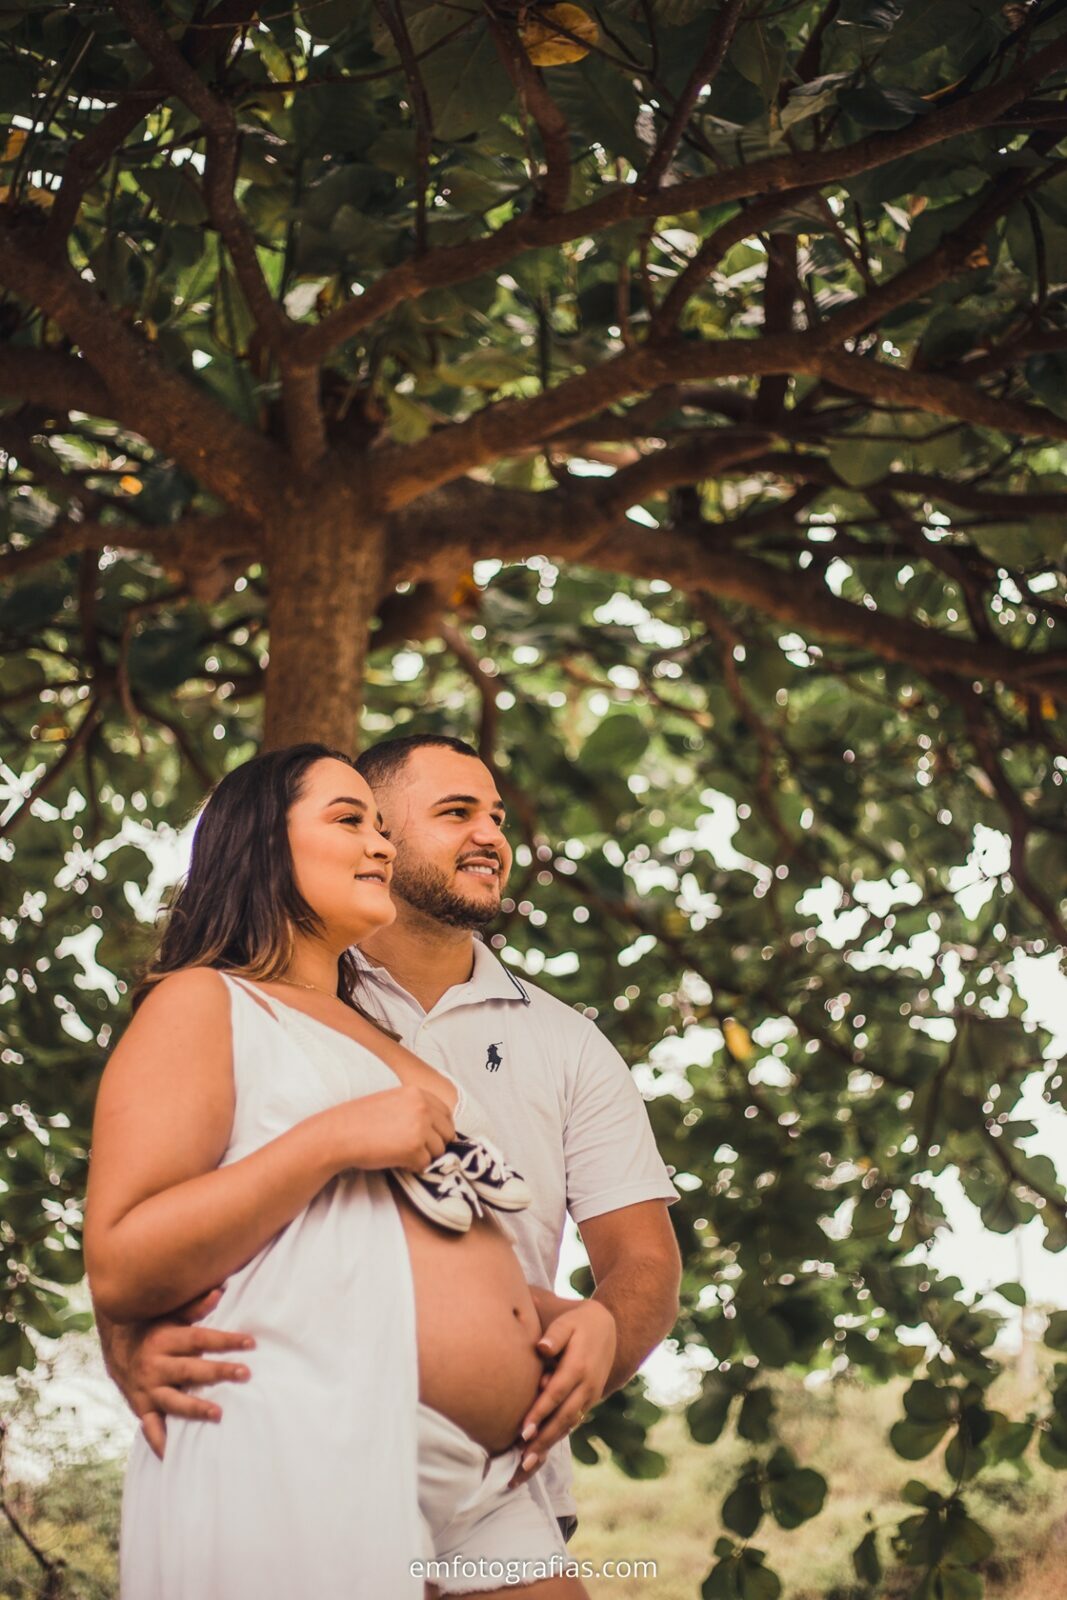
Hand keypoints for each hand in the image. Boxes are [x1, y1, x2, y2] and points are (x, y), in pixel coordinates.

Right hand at [105, 1287, 254, 1460]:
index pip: (200, 1339)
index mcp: (165, 1339)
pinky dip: (160, 1442)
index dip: (225, 1340)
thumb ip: (195, 1306)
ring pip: (174, 1401)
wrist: (116, 1348)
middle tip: (245, 1373)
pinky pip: (150, 1428)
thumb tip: (220, 1290)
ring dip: (196, 1408)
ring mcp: (148, 1389)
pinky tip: (173, 1455)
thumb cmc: (154, 1327)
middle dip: (219, 1372)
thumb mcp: (171, 1314)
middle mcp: (155, 1365)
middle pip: (191, 1369)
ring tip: (218, 1413)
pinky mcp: (141, 1407)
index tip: (251, 1343)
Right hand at [333, 1085, 454, 1171]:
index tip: (429, 1138)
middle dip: (435, 1144)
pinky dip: (413, 1167)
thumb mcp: (391, 1101)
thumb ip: (414, 1107)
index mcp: (417, 1093)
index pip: (446, 1114)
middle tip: (415, 1149)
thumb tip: (435, 1126)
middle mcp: (423, 1107)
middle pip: (448, 1133)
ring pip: (439, 1150)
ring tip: (401, 1152)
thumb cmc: (360, 1120)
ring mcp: (420, 1128)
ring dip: (424, 1156)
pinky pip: (425, 1164)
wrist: (339, 1134)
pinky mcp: (414, 1149)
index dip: (439, 1129)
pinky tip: (396, 1160)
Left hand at [508, 1300, 616, 1489]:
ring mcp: (590, 1396)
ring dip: (548, 1445)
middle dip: (543, 1440)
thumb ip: (554, 1335)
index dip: (540, 1413)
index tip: (522, 1431)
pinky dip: (556, 1439)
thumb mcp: (567, 1322)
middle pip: (563, 1418)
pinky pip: (572, 1423)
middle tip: (522, 1461)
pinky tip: (540, 1453)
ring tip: (526, 1466)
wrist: (608, 1328)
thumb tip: (541, 1348)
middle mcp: (587, 1386)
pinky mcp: (588, 1401)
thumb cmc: (579, 1323)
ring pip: (568, 1425)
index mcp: (579, 1366)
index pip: (556, 1393)